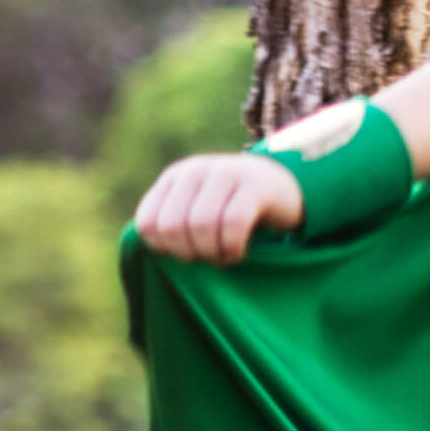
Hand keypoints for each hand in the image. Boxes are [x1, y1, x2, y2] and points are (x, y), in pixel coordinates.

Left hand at [134, 152, 302, 264]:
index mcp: (174, 178)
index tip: (183, 253)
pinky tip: (236, 253)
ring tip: (221, 257)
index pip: (147, 222)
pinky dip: (231, 248)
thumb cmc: (230, 209)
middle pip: (173, 226)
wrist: (282, 186)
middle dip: (188, 253)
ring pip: (201, 225)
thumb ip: (172, 224)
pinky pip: (233, 224)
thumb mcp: (196, 208)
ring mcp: (226, 173)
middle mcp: (196, 170)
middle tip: (205, 258)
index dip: (162, 248)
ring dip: (211, 253)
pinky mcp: (255, 185)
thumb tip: (148, 259)